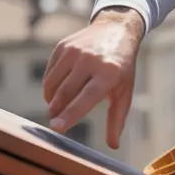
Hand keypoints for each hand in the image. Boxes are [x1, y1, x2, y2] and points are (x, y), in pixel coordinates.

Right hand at [43, 8, 143, 148]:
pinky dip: (51, 86)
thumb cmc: (122, 67)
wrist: (116, 29)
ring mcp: (74, 51)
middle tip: (56, 123)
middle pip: (65, 93)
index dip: (70, 114)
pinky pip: (49, 74)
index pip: (86, 97)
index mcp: (109, 73)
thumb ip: (117, 118)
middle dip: (57, 111)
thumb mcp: (125, 91)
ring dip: (53, 101)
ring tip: (59, 107)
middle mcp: (90, 60)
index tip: (56, 127)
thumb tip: (113, 145)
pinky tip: (59, 90)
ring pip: (53, 85)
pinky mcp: (62, 46)